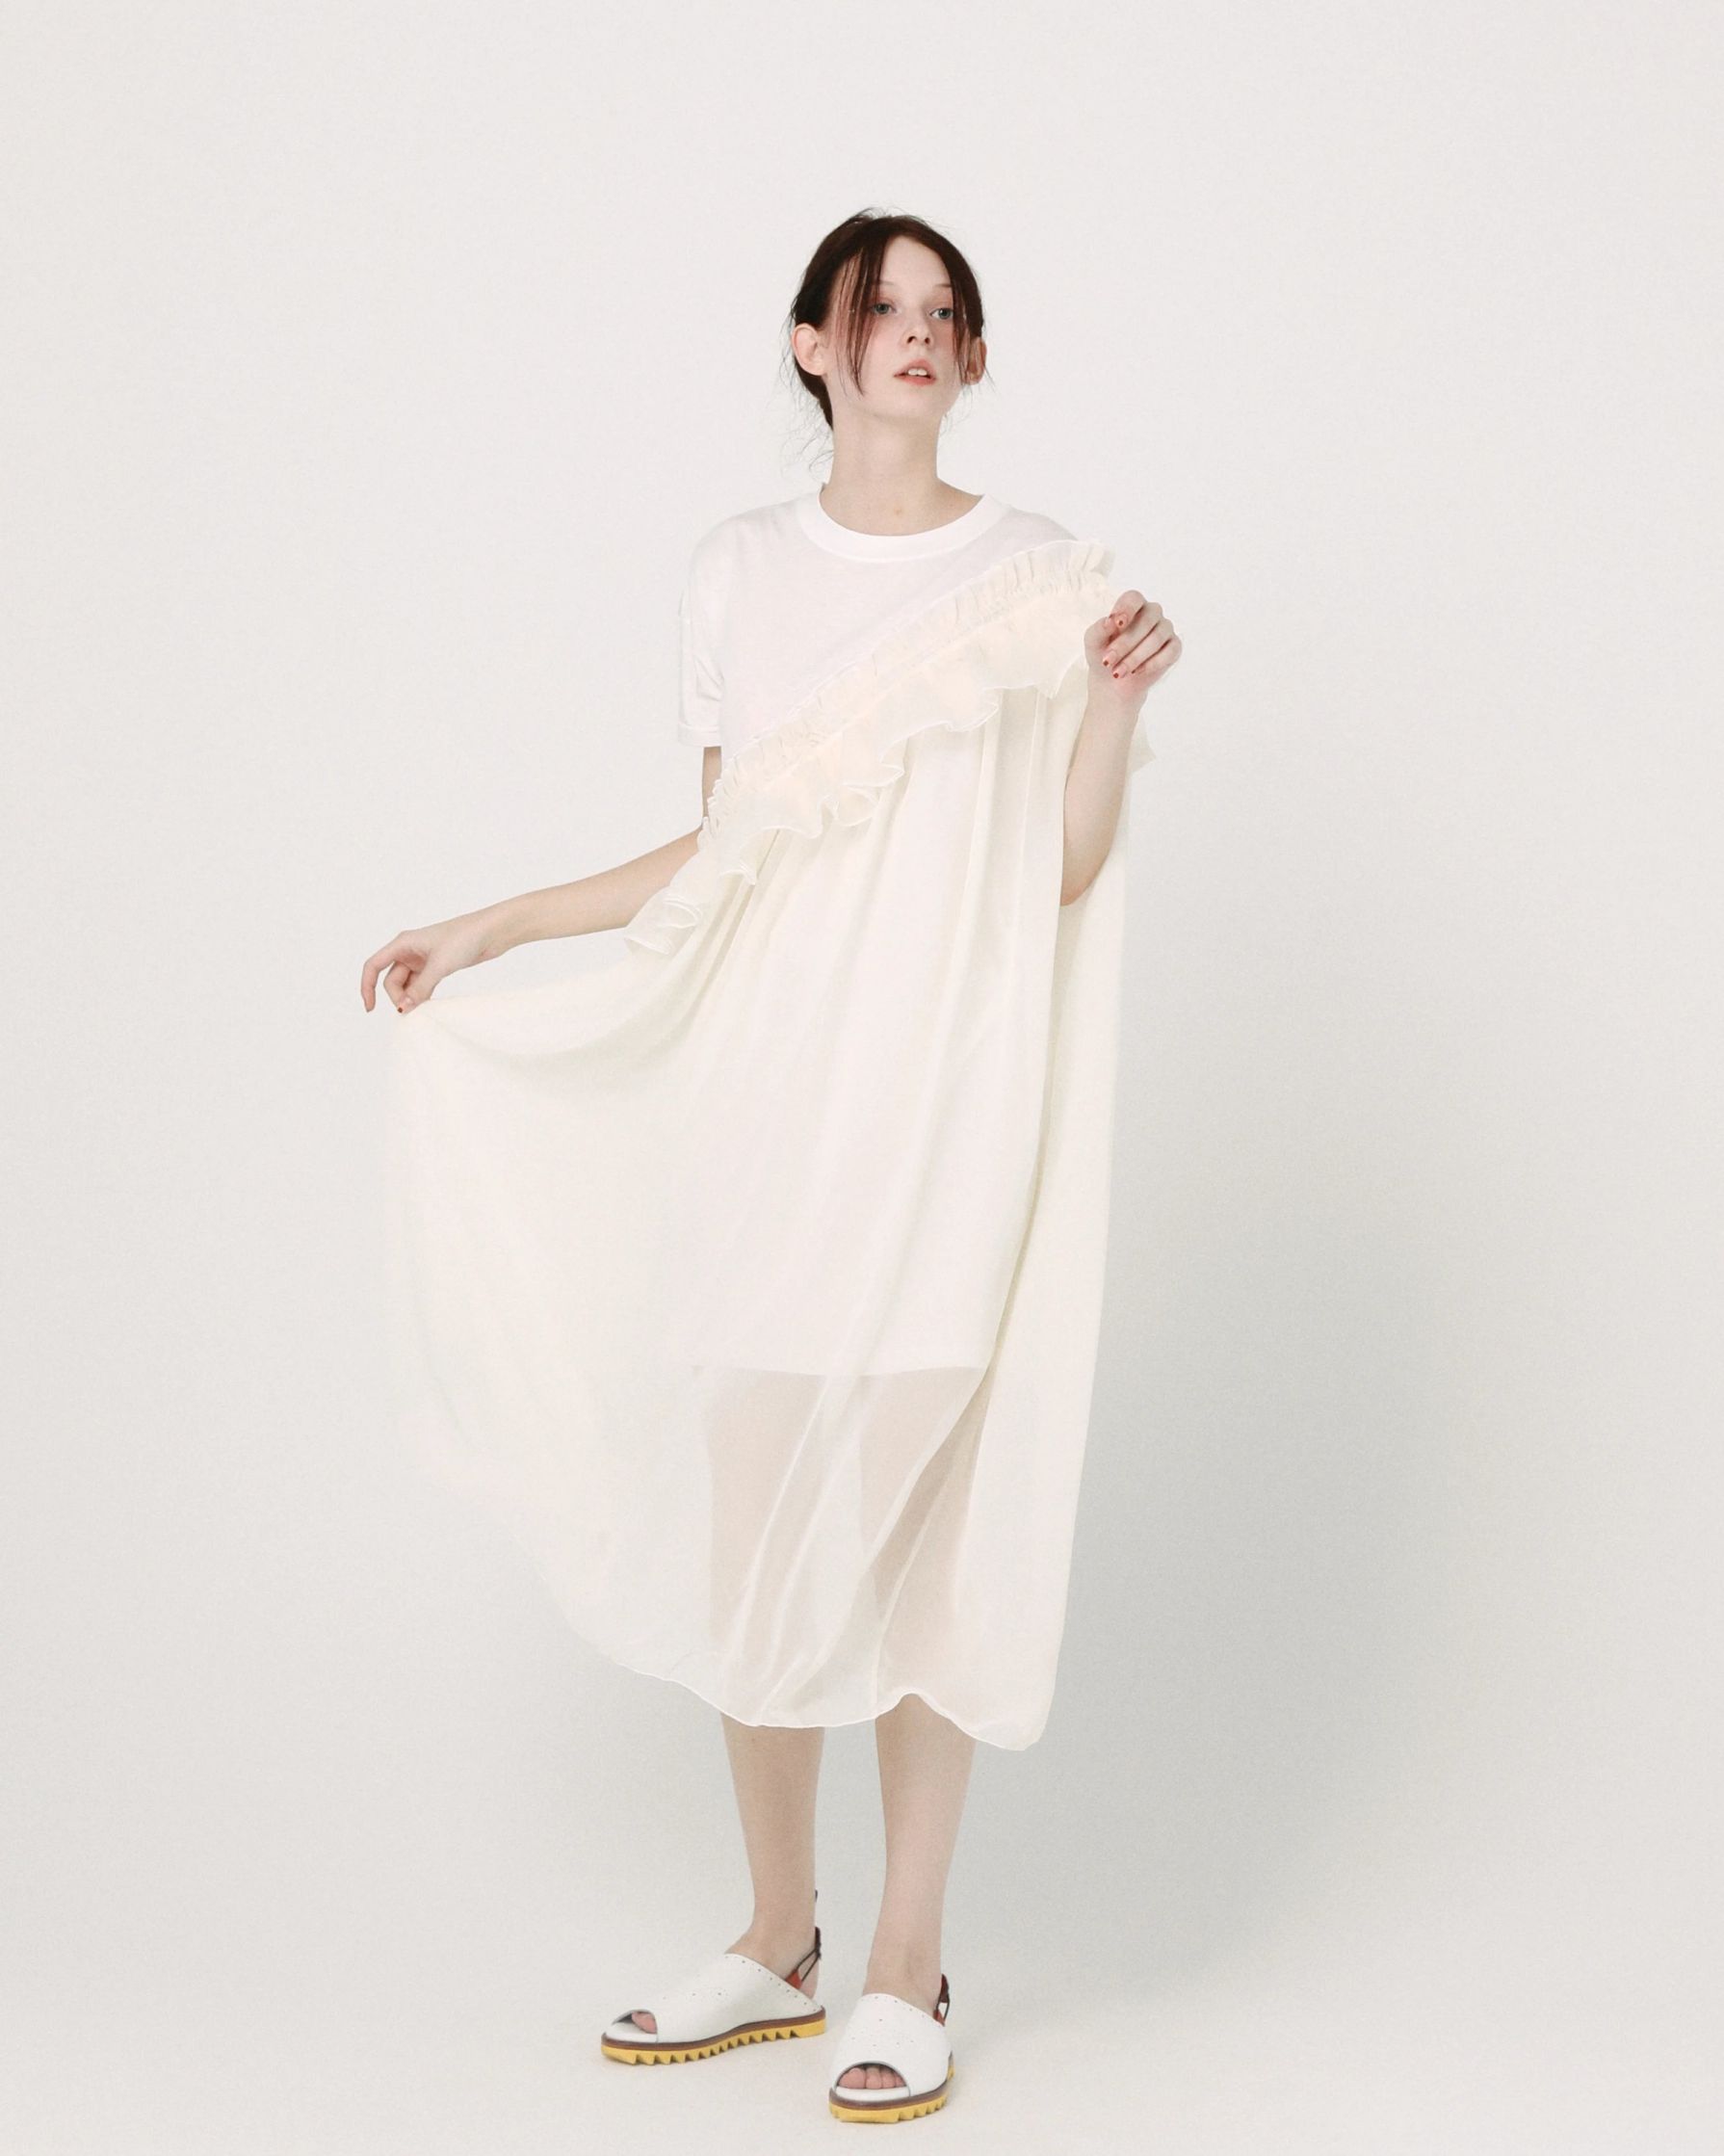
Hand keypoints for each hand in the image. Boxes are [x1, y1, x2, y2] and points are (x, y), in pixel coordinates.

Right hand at [359, 910, 496, 1012]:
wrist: (491, 932)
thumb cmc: (465, 938)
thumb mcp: (440, 965)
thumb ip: (420, 988)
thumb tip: (403, 1009)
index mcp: (403, 943)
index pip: (374, 966)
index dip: (367, 987)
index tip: (370, 1008)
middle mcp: (409, 950)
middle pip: (391, 980)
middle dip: (398, 997)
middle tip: (412, 1010)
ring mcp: (422, 959)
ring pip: (406, 985)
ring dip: (410, 998)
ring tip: (422, 1010)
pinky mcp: (436, 966)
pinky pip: (420, 986)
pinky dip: (421, 996)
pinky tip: (428, 1005)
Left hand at [1084, 590, 1182, 715]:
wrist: (1112, 680)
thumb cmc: (1103, 653)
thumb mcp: (1093, 642)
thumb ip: (1098, 629)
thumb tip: (1109, 622)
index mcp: (1132, 606)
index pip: (1134, 598)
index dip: (1127, 609)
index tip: (1117, 624)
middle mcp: (1152, 613)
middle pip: (1146, 620)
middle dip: (1125, 643)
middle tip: (1108, 661)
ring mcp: (1165, 629)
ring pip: (1157, 637)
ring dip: (1136, 657)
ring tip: (1118, 672)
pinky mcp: (1173, 647)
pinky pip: (1171, 651)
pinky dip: (1153, 663)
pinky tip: (1137, 671)